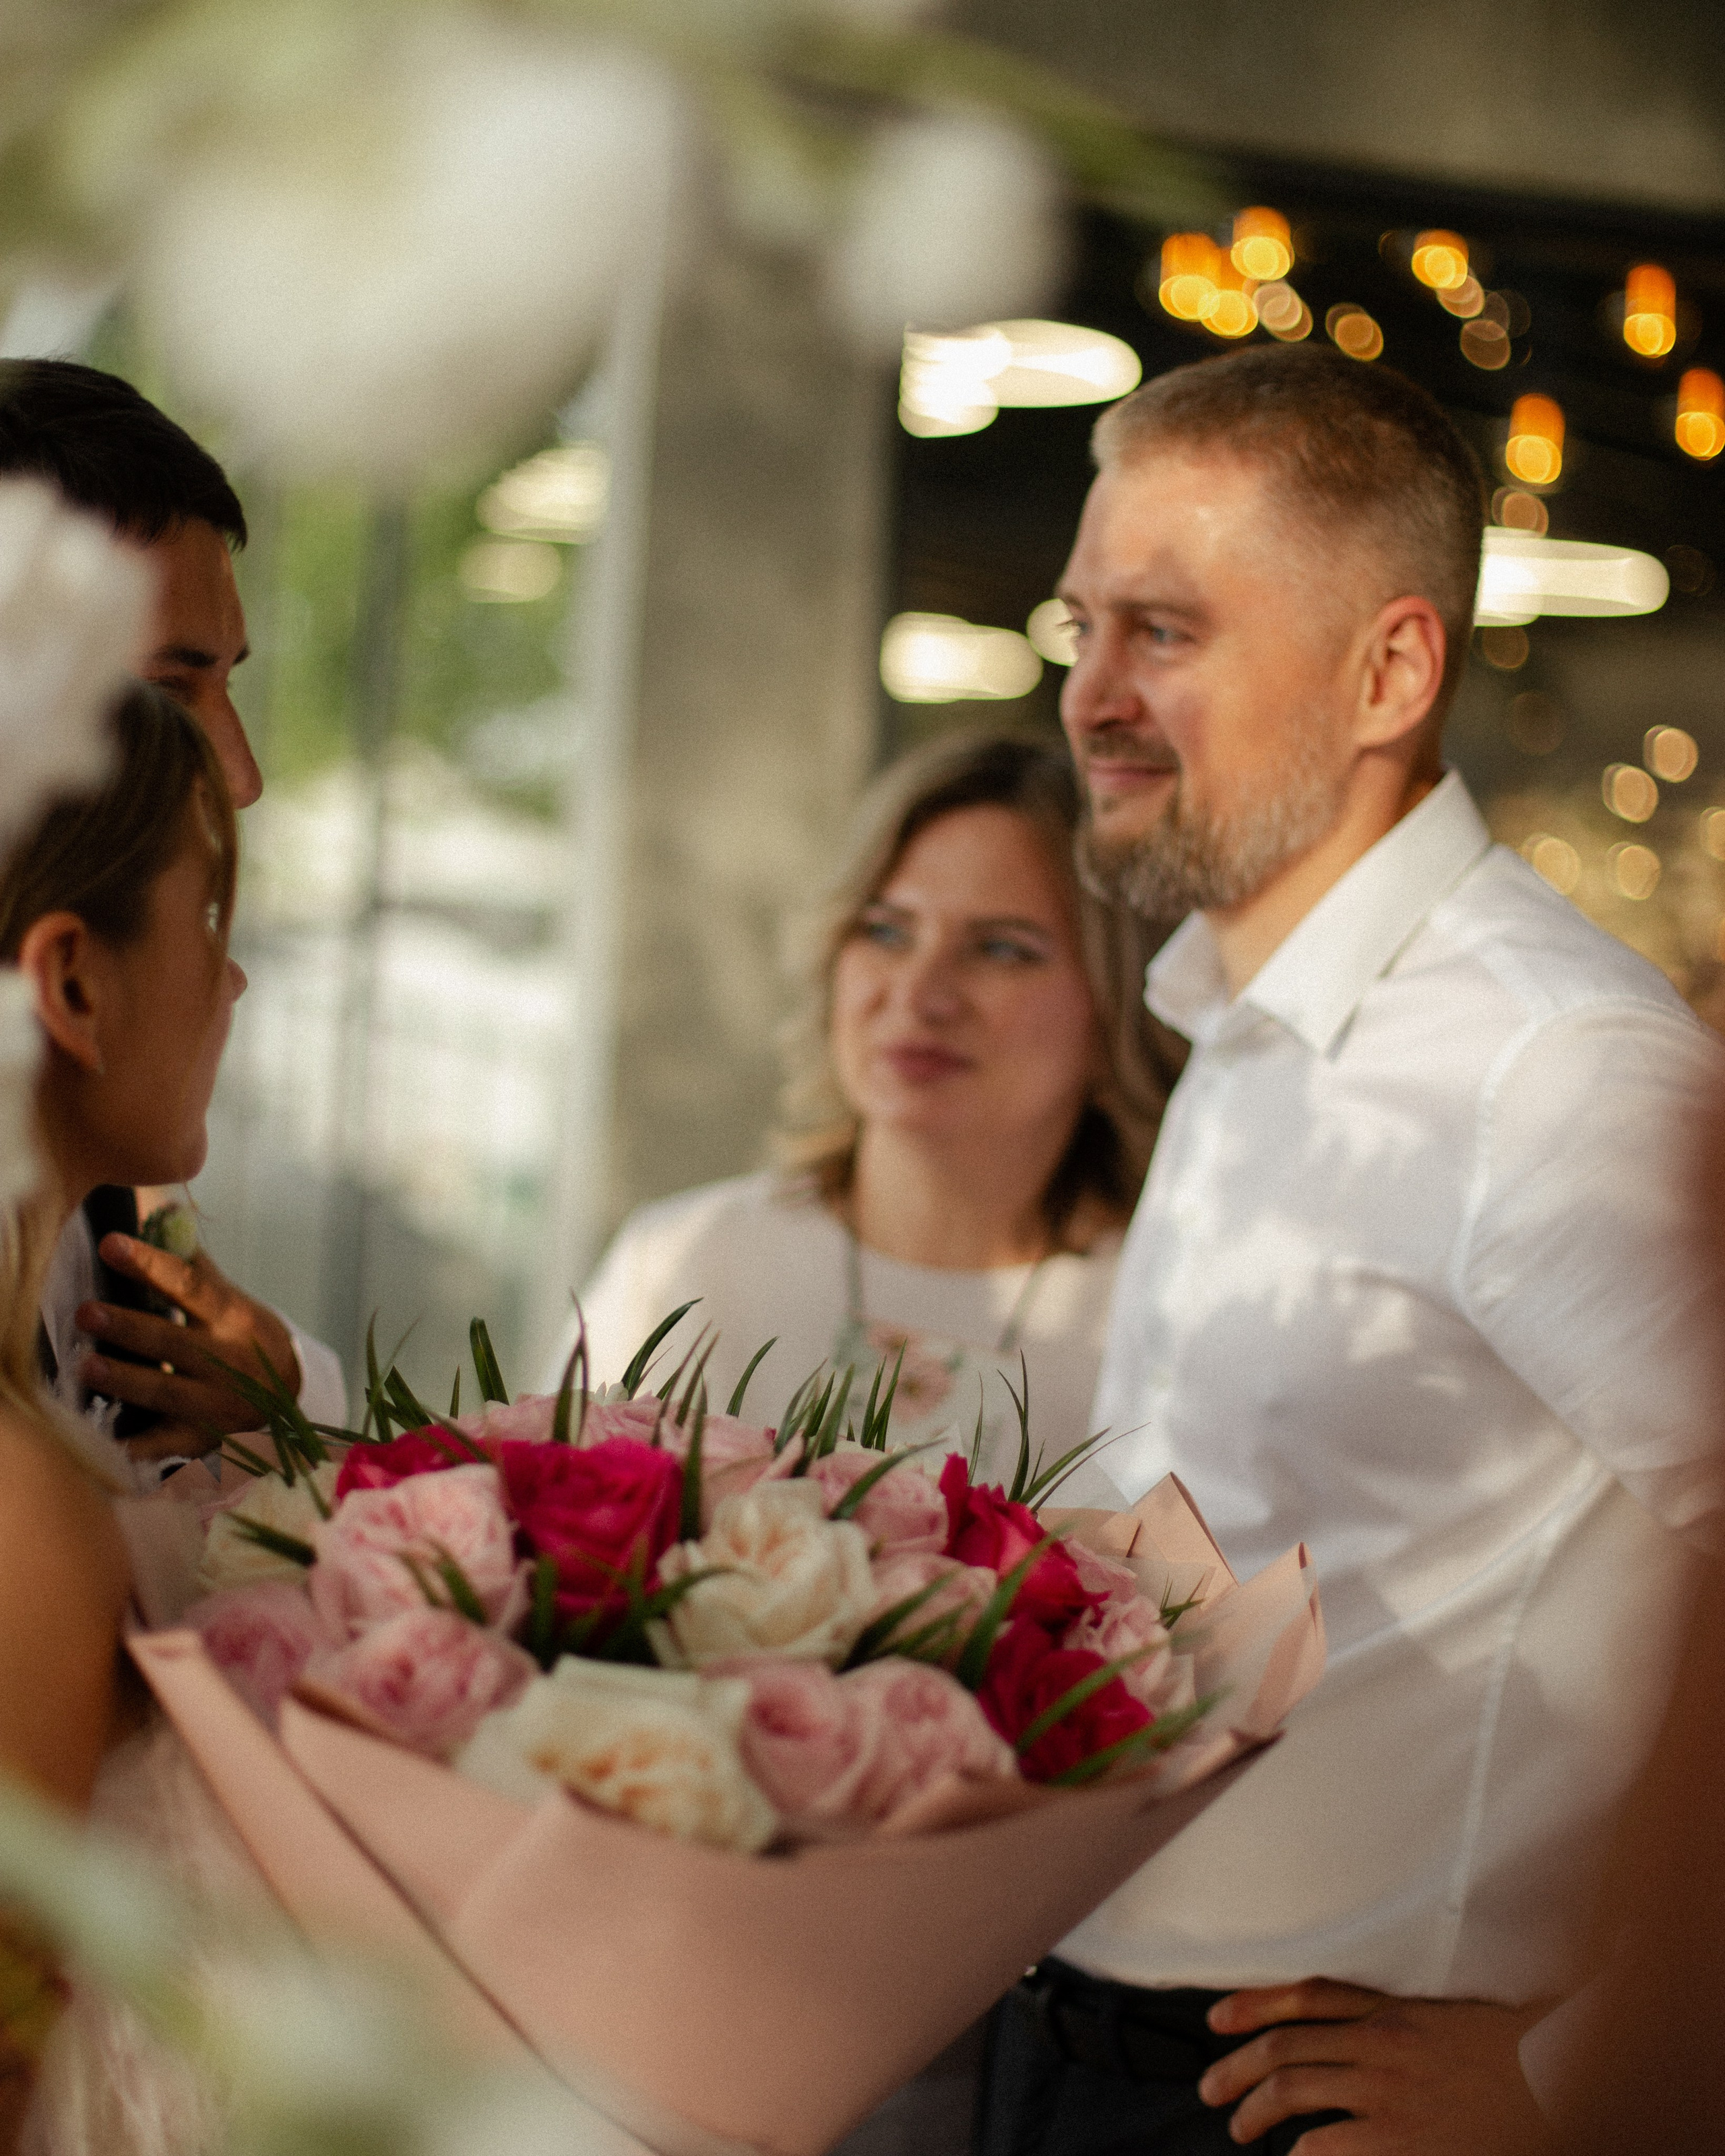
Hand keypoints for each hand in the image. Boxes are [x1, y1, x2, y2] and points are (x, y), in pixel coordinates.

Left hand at [76, 1233, 301, 1463]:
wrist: (290, 1402)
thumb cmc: (247, 1342)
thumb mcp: (233, 1303)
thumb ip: (196, 1268)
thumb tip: (160, 1215)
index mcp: (233, 1318)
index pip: (190, 1286)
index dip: (150, 1265)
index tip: (111, 1245)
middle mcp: (229, 1361)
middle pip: (174, 1341)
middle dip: (129, 1328)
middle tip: (86, 1313)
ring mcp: (217, 1405)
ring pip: (168, 1393)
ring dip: (127, 1380)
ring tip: (88, 1367)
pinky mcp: (205, 1441)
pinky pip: (167, 1446)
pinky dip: (139, 1446)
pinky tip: (109, 1441)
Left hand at [1197, 1978, 1557, 2153]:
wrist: (1559, 2079)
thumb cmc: (1512, 2056)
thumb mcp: (1448, 2023)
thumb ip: (1398, 2023)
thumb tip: (1349, 2039)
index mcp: (1393, 2010)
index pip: (1306, 1995)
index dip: (1252, 2004)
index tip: (1216, 2018)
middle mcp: (1380, 2042)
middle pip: (1284, 2046)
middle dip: (1235, 2067)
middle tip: (1210, 2090)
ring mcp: (1388, 2091)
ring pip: (1292, 2091)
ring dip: (1253, 2111)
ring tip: (1239, 2130)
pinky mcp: (1401, 2139)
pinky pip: (1326, 2145)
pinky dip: (1301, 2153)